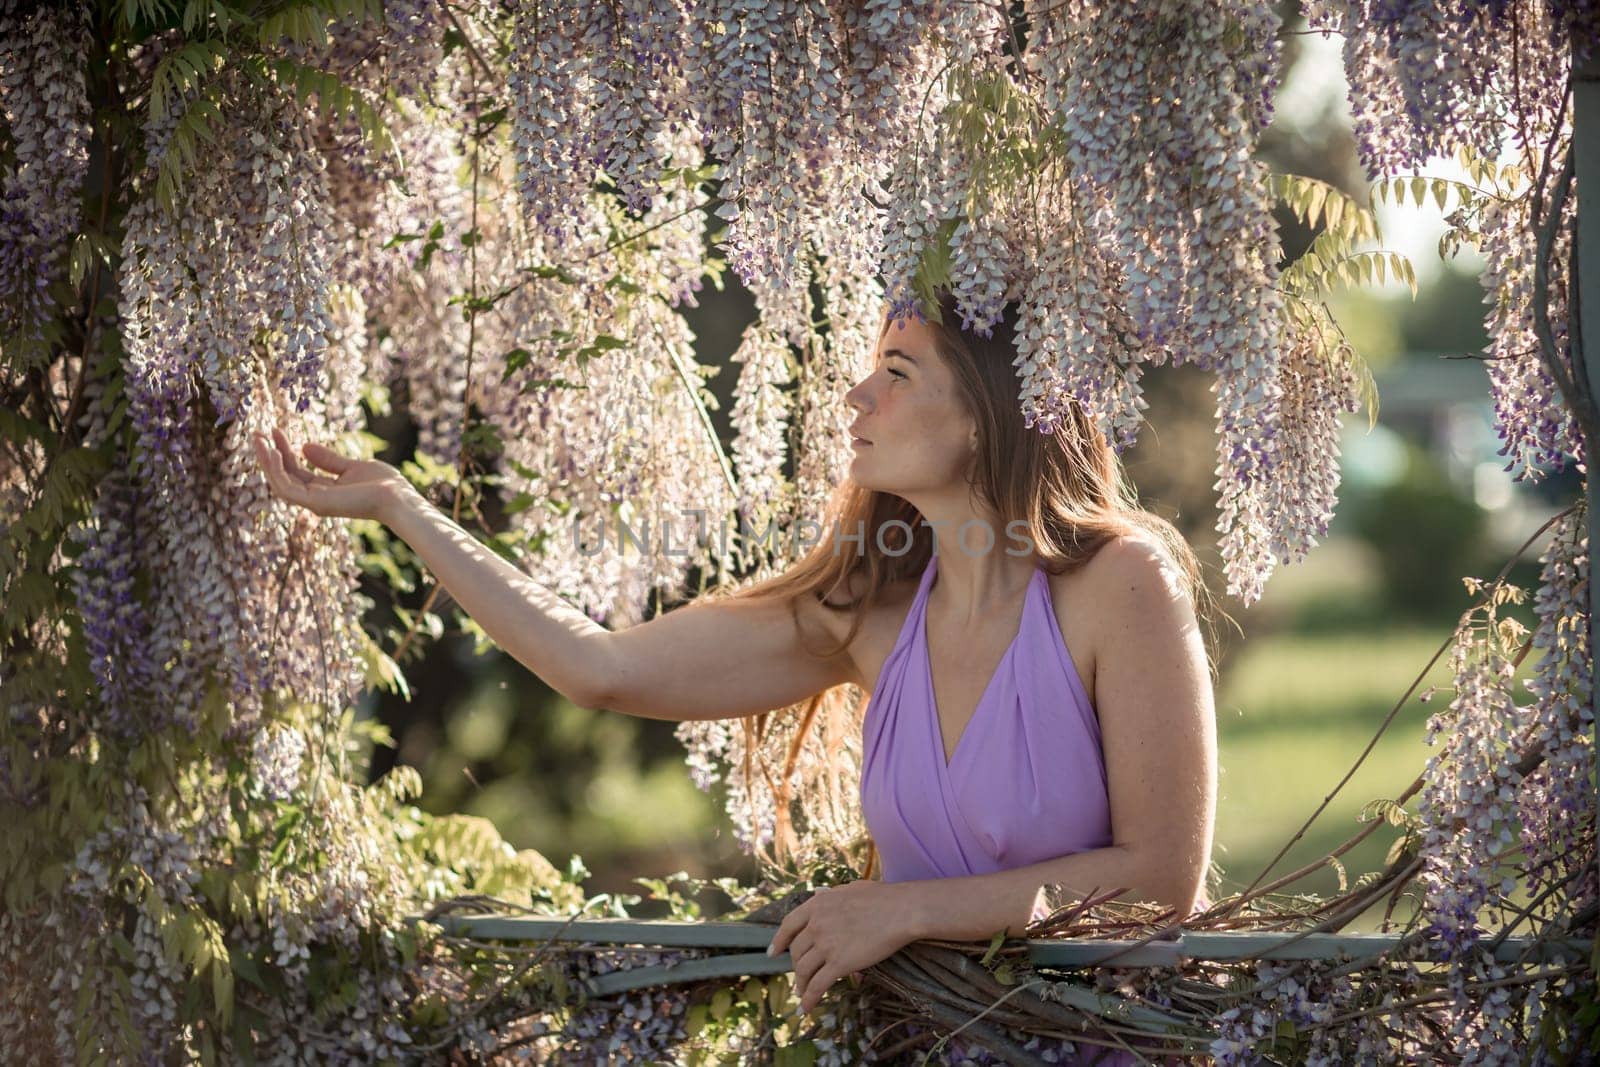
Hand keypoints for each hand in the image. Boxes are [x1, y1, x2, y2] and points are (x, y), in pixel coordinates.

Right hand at [253, 427, 411, 521]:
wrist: (398, 498)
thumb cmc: (383, 485)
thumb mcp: (351, 466)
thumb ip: (328, 459)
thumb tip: (304, 446)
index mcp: (323, 491)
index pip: (295, 470)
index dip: (283, 451)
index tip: (274, 431)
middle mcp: (315, 499)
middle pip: (284, 476)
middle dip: (268, 455)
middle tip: (256, 433)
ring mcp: (314, 503)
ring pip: (280, 482)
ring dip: (267, 461)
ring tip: (258, 439)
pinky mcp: (316, 503)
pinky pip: (288, 488)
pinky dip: (277, 471)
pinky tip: (273, 452)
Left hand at [765, 880, 921, 1014]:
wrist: (901, 911)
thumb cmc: (882, 898)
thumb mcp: (849, 888)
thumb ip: (831, 895)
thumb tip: (819, 894)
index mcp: (817, 905)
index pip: (789, 925)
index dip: (779, 940)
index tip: (773, 952)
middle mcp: (817, 924)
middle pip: (797, 951)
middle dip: (796, 966)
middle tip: (800, 976)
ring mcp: (827, 944)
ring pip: (804, 970)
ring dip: (801, 985)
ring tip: (802, 994)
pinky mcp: (840, 963)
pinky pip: (818, 985)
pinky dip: (809, 999)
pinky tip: (807, 1008)